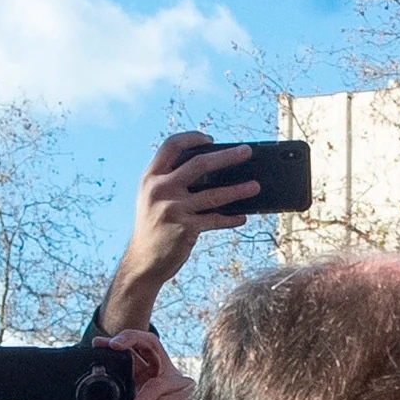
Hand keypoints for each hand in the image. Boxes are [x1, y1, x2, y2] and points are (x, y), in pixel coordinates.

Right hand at [101, 133, 257, 331]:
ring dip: (239, 190)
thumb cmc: (153, 227)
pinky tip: (242, 217)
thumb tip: (214, 171)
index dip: (192, 138)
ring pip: (214, 194)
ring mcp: (173, 209)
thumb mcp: (153, 199)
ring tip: (256, 186)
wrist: (143, 262)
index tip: (210, 139)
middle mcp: (160, 189)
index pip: (171, 145)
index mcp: (150, 177)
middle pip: (199, 164)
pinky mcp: (186, 229)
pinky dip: (231, 219)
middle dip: (227, 156)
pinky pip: (215, 220)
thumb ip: (172, 182)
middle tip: (247, 151)